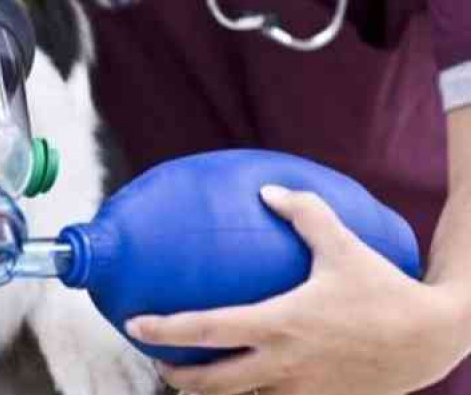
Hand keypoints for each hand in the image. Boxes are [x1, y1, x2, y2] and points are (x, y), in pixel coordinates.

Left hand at [125, 186, 469, 394]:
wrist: (432, 340)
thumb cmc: (383, 289)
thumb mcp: (344, 246)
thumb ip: (304, 213)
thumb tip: (267, 191)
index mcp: (280, 323)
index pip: (209, 329)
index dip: (166, 330)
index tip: (135, 325)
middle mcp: (284, 364)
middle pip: (213, 384)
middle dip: (178, 378)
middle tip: (158, 363)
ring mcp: (302, 391)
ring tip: (192, 380)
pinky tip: (245, 385)